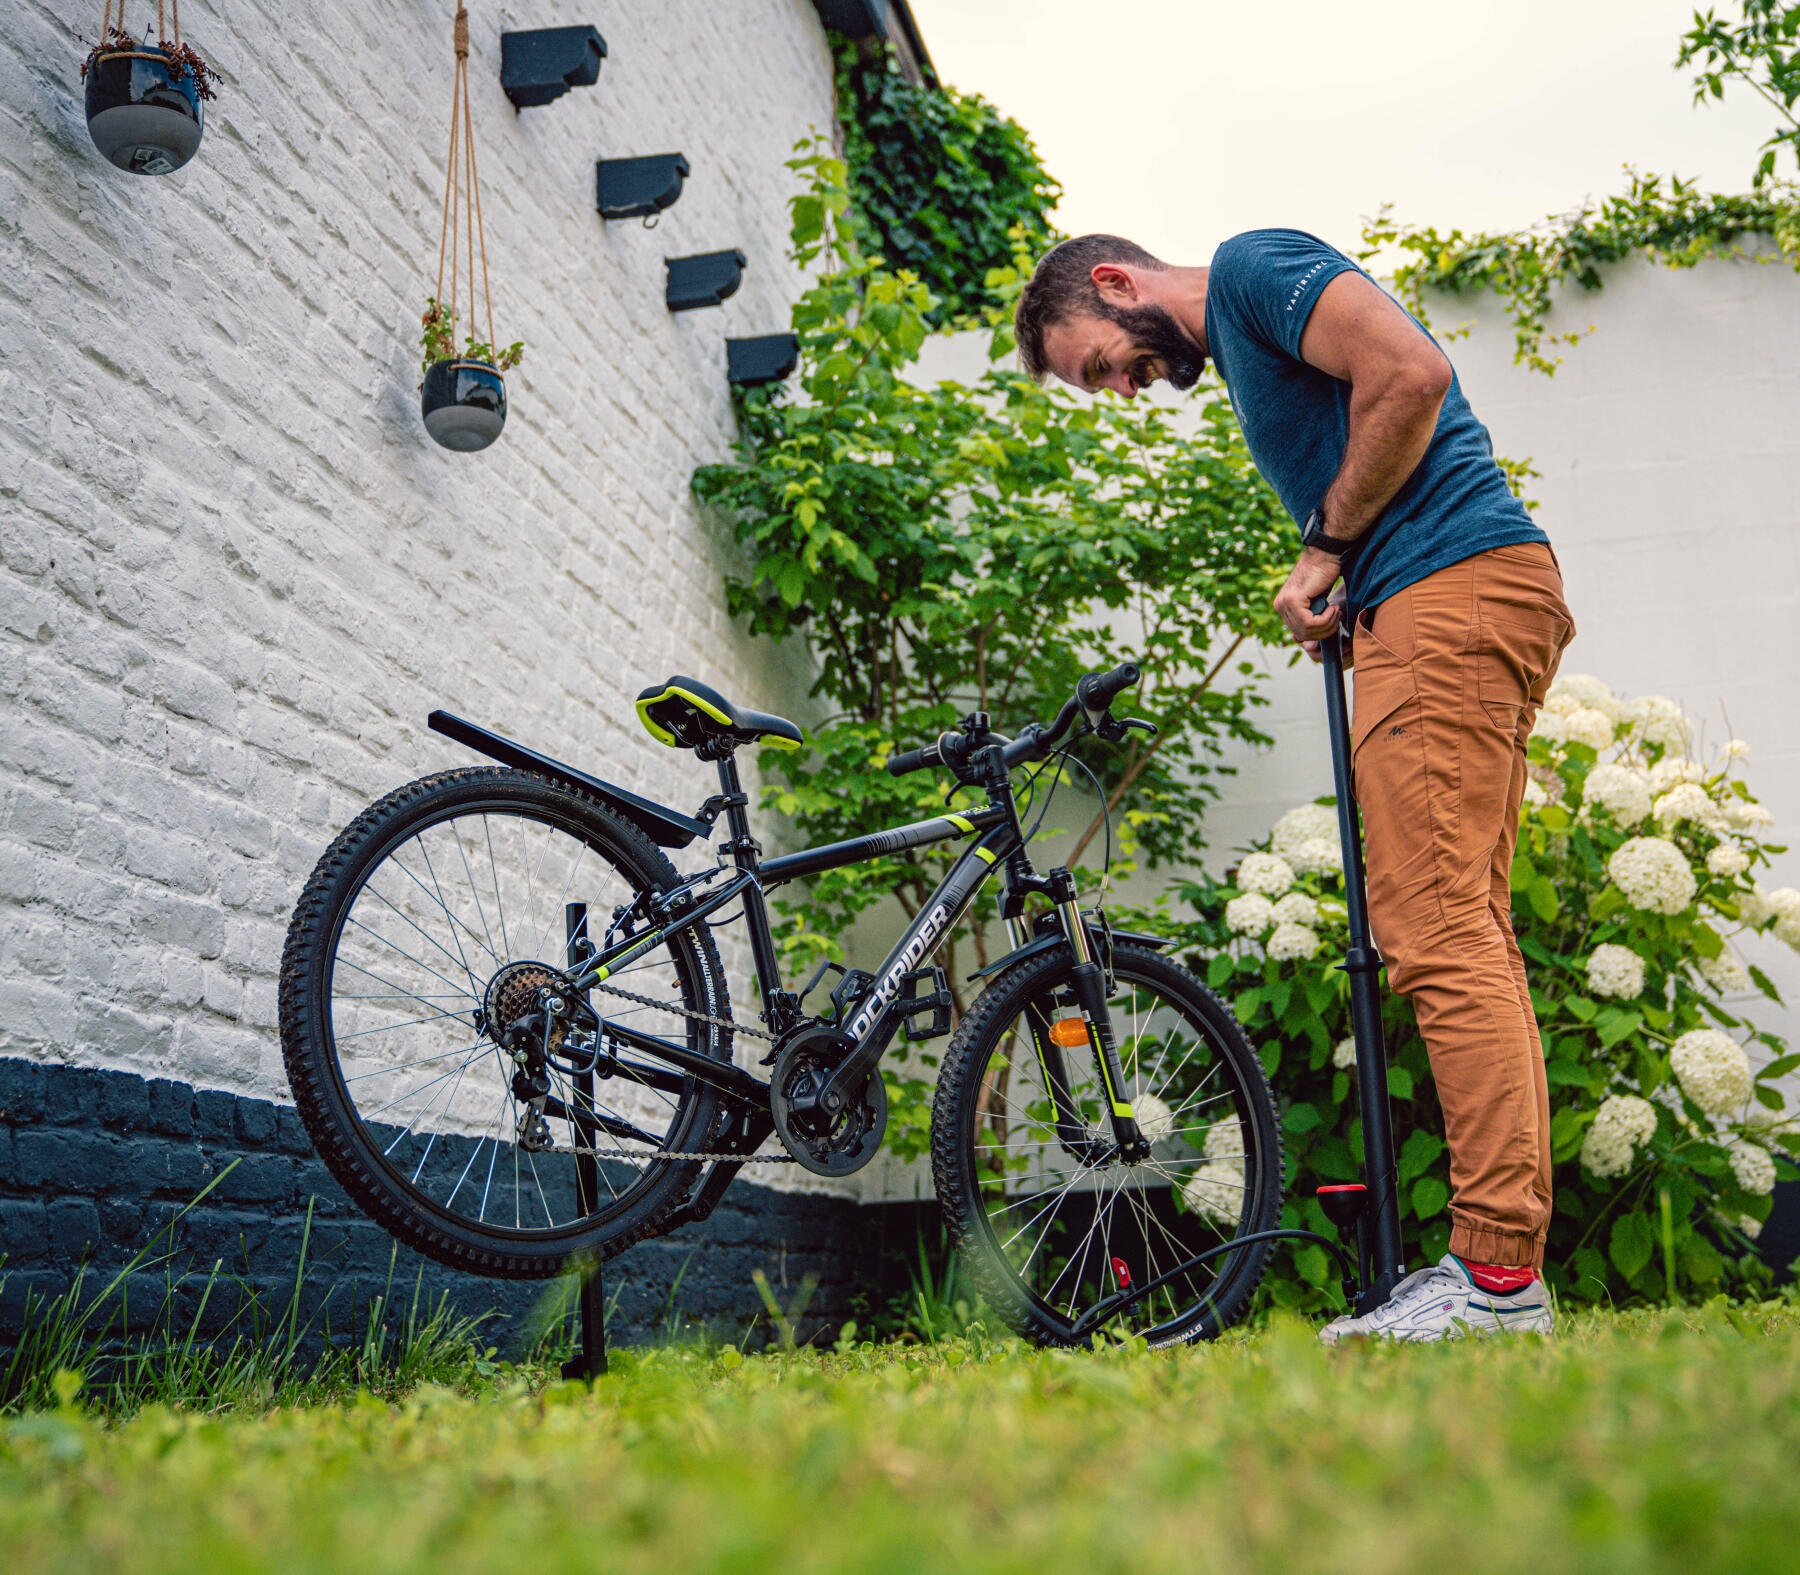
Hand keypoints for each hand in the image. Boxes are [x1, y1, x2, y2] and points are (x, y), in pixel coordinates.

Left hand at [1273, 548, 1346, 663]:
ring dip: (1327, 625)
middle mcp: (1280, 605)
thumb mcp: (1316, 601)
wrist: (1326, 554)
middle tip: (1337, 617)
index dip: (1318, 633)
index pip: (1298, 633)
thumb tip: (1303, 643)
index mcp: (1283, 606)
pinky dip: (1326, 619)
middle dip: (1324, 631)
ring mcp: (1285, 602)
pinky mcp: (1294, 600)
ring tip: (1336, 611)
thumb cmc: (1325, 575)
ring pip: (1306, 631)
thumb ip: (1309, 618)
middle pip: (1302, 635)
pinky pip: (1309, 623)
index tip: (1333, 622)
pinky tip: (1333, 608)